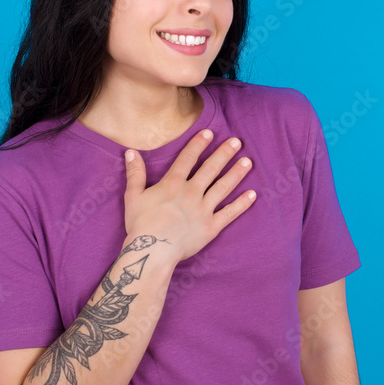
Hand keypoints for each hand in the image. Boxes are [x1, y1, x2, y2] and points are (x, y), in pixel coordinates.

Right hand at [123, 129, 254, 263]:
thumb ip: (135, 173)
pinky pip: (230, 213)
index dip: (198, 144)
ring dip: (236, 173)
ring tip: (248, 162)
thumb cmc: (140, 225)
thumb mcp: (133, 196)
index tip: (210, 133)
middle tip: (237, 142)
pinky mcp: (211, 226)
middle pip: (211, 169)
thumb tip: (131, 151)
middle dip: (224, 154)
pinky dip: (242, 204)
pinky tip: (252, 194)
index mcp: (173, 184)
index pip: (188, 158)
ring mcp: (203, 209)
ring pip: (223, 187)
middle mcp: (191, 192)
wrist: (152, 251)